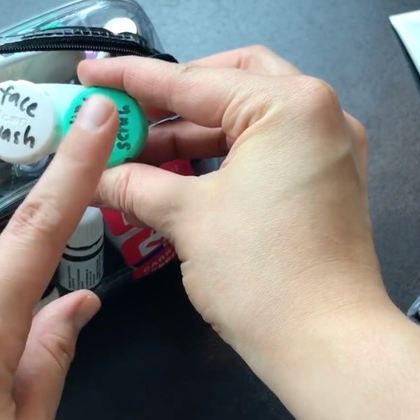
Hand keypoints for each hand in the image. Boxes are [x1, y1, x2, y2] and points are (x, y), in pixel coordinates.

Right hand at [82, 48, 419, 419]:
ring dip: (195, 129)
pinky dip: (224, 152)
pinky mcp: (327, 179)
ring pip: (250, 115)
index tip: (90, 75)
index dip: (133, 79)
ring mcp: (329, 146)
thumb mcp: (187, 218)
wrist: (327, 344)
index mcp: (289, 105)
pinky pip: (267, 146)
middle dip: (174, 94)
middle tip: (127, 110)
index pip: (194, 81)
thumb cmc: (259, 274)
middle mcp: (318, 112)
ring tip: (140, 148)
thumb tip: (93, 174)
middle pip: (231, 81)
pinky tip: (180, 169)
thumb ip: (134, 183)